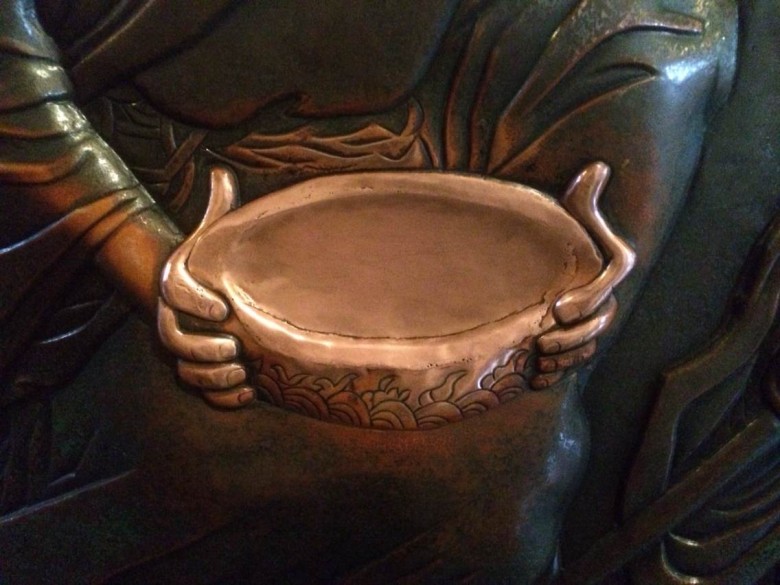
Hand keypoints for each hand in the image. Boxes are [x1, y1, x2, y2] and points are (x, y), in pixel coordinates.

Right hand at [157, 166, 254, 407]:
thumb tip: (220, 172)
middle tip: (236, 346)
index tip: (224, 308)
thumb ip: (219, 210)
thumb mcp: (217, 236)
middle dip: (202, 347)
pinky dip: (221, 399)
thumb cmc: (216, 264)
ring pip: (185, 371)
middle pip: (174, 340)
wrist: (207, 294)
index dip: (196, 302)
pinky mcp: (199, 371)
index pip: (175, 293)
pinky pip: (200, 393)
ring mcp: (184, 349)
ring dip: (212, 377)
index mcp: (175, 285)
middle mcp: (171, 319)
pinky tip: (249, 393)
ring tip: (242, 372)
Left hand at [532, 162, 634, 388]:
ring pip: (587, 348)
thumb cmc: (551, 239)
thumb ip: (582, 199)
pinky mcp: (574, 345)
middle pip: (599, 325)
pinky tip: (535, 377)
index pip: (610, 288)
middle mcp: (603, 301)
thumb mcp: (565, 216)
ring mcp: (589, 325)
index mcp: (606, 272)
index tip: (557, 308)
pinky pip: (574, 365)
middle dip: (572, 337)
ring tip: (537, 357)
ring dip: (564, 358)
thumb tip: (597, 168)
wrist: (530, 272)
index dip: (589, 299)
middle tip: (540, 341)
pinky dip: (556, 373)